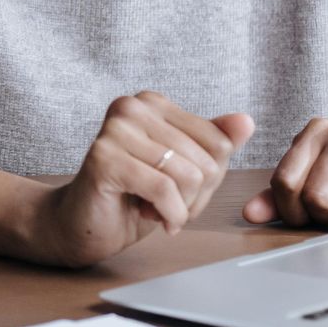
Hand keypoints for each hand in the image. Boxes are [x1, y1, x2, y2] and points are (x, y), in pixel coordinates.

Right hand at [35, 92, 254, 266]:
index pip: (219, 141)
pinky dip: (168, 214)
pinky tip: (151, 216)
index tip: (183, 190)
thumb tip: (246, 121)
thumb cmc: (133, 195)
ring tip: (158, 210)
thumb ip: (212, 143)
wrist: (81, 223)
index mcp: (152, 102)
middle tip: (169, 205)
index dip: (211, 178)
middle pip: (206, 160)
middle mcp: (131, 107)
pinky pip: (164, 190)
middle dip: (196, 197)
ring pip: (188, 176)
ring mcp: (115, 130)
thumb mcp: (182, 169)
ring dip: (181, 208)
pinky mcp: (104, 159)